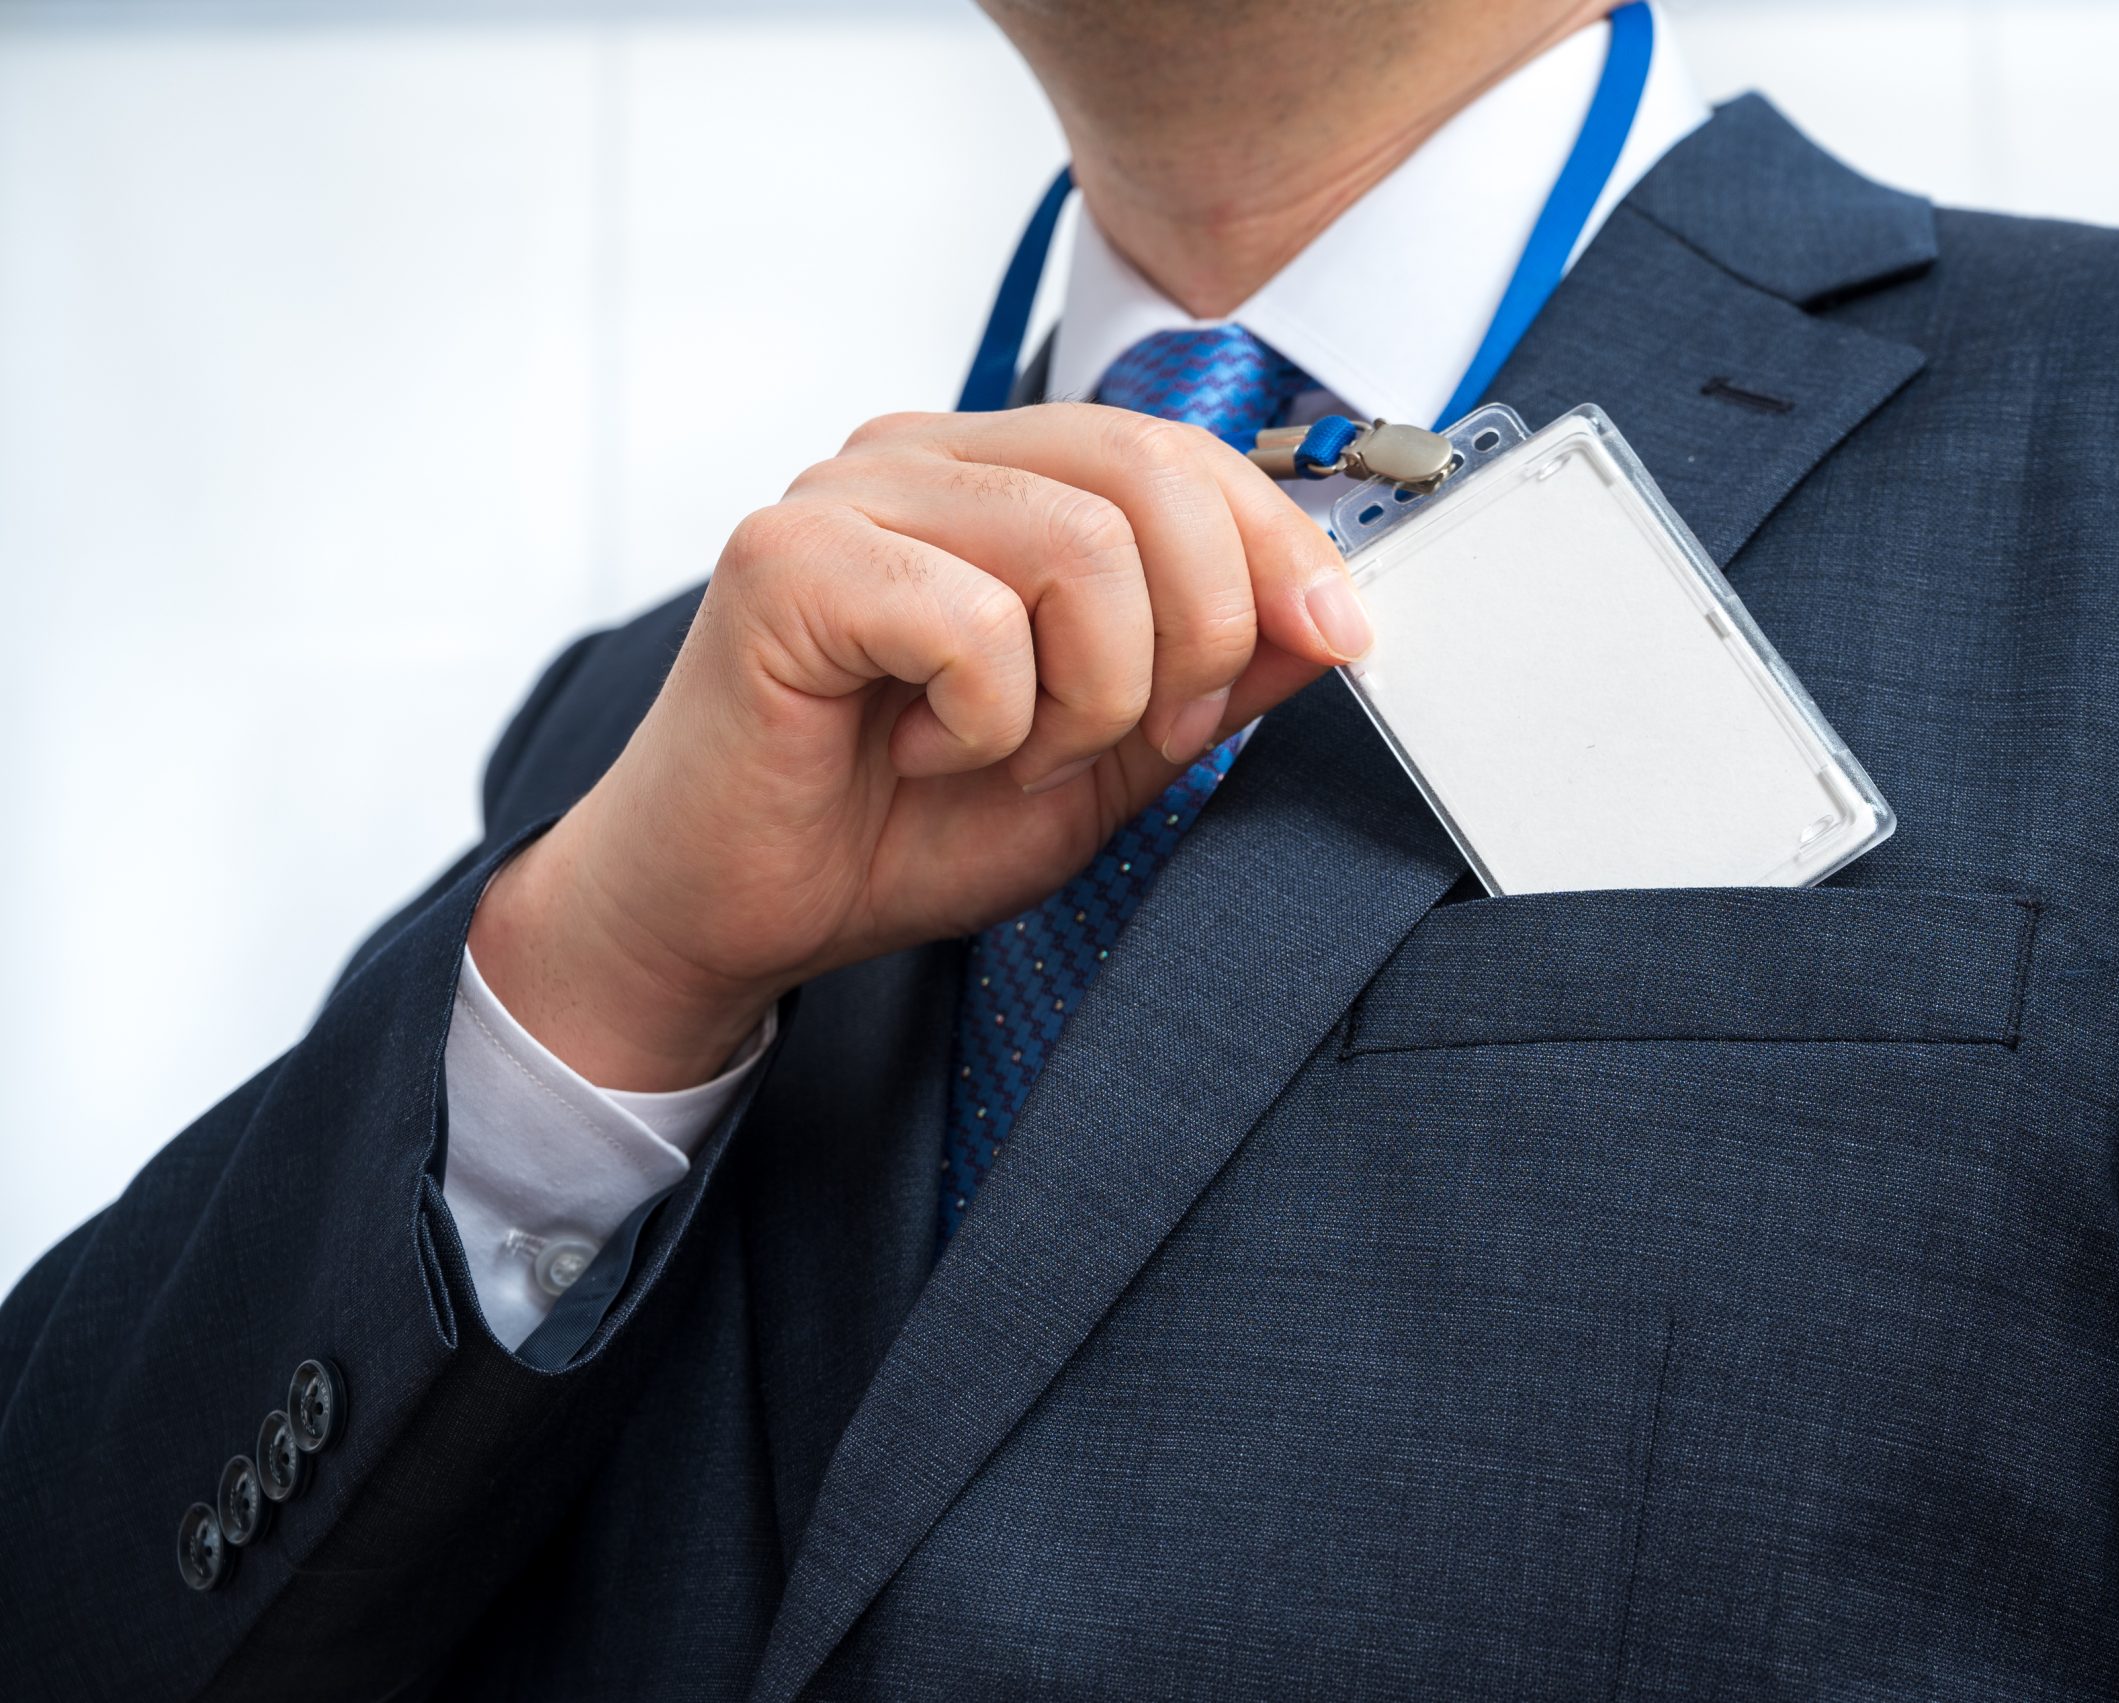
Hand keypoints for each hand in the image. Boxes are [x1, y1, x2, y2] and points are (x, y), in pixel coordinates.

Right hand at [467, 404, 1372, 1089]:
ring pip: (1080, 545)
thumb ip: (1208, 680)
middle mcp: (923, 454)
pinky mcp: (786, 559)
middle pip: (1150, 471)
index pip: (1181, 450)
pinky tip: (927, 751)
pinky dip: (988, 720)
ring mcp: (847, 492)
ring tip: (1013, 755)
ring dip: (1087, 694)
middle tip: (1145, 732)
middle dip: (1200, 628)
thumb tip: (1335, 617)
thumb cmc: (898, 828)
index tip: (1340, 639)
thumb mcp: (1104, 759)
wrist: (732, 912)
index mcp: (999, 475)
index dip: (1281, 541)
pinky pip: (975, 620)